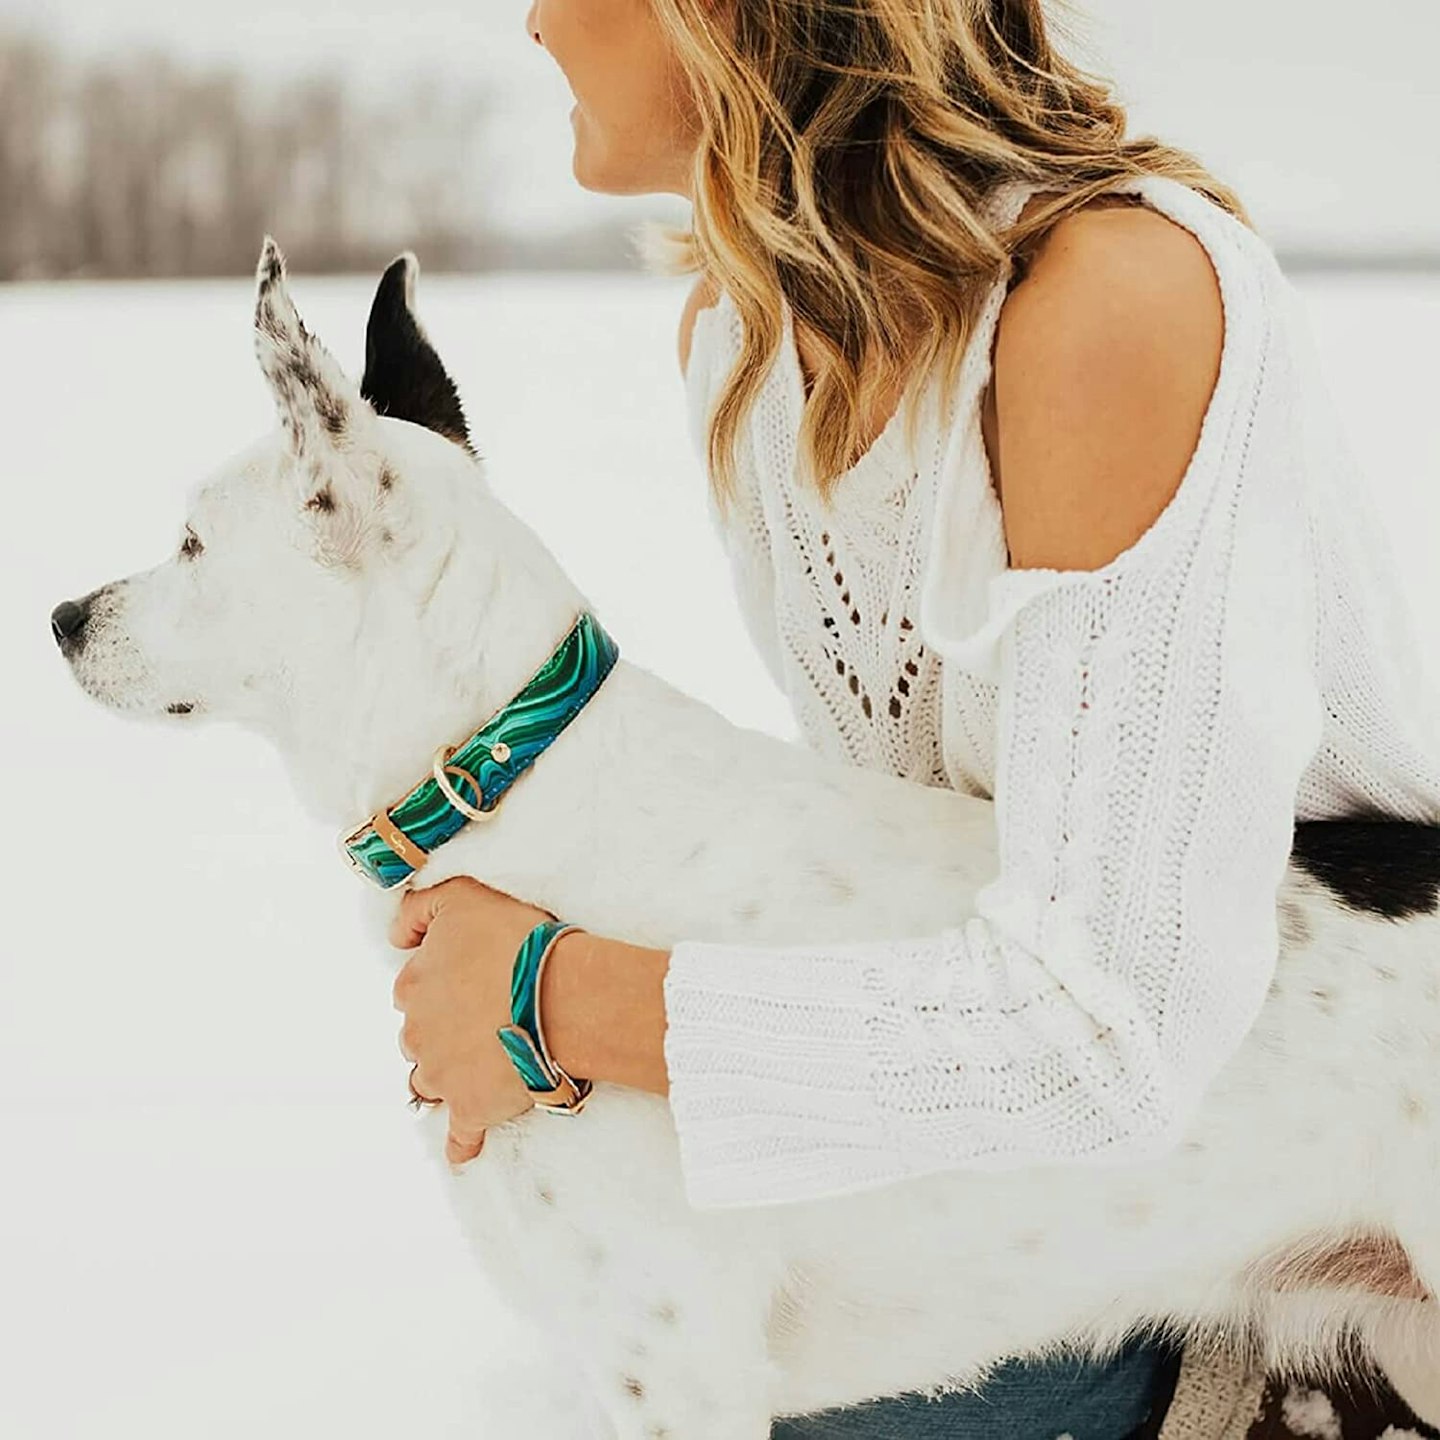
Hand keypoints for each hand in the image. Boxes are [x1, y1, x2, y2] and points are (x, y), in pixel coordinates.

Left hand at [389, 876, 557, 1165]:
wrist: (563, 996)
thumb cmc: (518, 941)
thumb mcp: (462, 895)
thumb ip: (419, 909)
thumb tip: (396, 935)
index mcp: (412, 986)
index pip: (413, 989)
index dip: (443, 984)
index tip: (472, 981)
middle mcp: (417, 1034)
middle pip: (419, 1038)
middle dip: (443, 1031)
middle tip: (484, 1019)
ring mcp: (442, 1076)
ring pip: (432, 1082)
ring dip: (450, 1076)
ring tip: (483, 1066)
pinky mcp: (472, 1110)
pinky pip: (460, 1136)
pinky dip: (461, 1143)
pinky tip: (463, 1150)